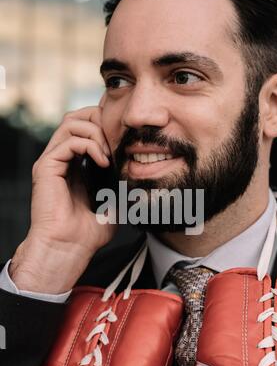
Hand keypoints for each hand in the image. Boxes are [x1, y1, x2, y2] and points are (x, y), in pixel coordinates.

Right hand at [10, 103, 117, 293]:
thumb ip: (121, 188)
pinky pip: (69, 141)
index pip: (85, 128)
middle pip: (75, 117)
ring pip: (70, 123)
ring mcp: (52, 161)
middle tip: (116, 139)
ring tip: (109, 154)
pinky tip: (103, 161)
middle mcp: (61, 159)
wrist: (68, 248)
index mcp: (74, 165)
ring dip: (96, 132)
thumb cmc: (87, 233)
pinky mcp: (46, 167)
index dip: (105, 126)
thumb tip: (140, 177)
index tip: (123, 142)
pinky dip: (90, 145)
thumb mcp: (112, 205)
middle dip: (99, 120)